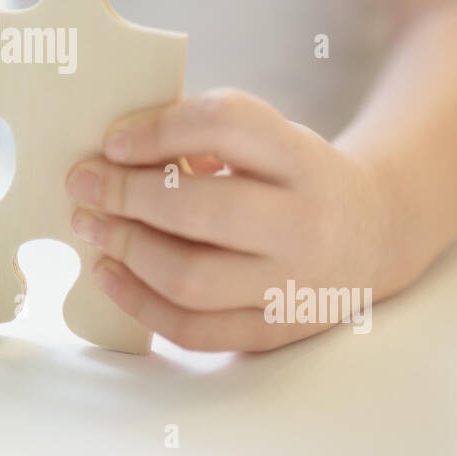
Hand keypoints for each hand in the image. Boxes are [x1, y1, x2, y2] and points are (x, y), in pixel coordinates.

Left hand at [65, 89, 397, 351]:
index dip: (160, 129)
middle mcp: (304, 223)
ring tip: (92, 226)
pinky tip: (109, 273)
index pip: (226, 126)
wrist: (374, 234)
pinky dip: (139, 304)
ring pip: (190, 278)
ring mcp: (291, 285)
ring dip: (126, 249)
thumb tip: (114, 153)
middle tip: (82, 182)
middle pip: (199, 210)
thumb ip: (205, 137)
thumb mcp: (271, 138)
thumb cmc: (295, 177)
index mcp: (301, 158)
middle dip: (125, 195)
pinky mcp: (274, 330)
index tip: (113, 140)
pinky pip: (194, 329)